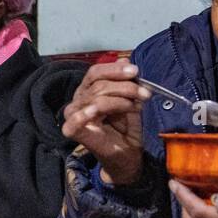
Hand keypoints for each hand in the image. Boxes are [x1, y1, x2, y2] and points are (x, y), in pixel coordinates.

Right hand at [60, 58, 150, 185]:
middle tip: (145, 94)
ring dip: (121, 100)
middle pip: (98, 84)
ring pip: (96, 98)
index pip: (96, 72)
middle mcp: (78, 100)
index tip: (136, 72)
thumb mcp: (129, 100)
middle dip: (126, 87)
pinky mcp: (73, 131)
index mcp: (88, 91)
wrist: (128, 157)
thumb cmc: (126, 130)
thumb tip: (124, 60)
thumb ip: (125, 82)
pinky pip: (77, 118)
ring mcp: (74, 115)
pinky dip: (87, 113)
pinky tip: (96, 112)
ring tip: (137, 106)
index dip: (115, 69)